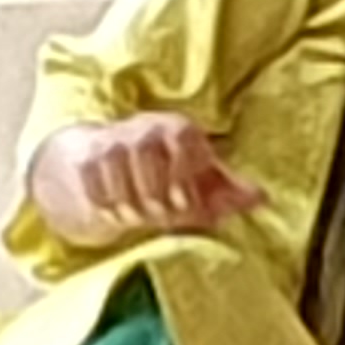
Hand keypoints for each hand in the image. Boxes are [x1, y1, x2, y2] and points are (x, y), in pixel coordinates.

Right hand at [29, 114, 264, 250]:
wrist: (99, 162)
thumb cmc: (160, 175)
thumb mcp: (196, 182)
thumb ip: (226, 191)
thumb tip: (260, 198)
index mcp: (176, 128)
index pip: (182, 137)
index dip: (186, 173)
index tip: (186, 206)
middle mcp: (143, 127)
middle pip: (148, 157)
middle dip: (156, 198)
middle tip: (160, 218)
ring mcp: (111, 140)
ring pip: (118, 170)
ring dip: (129, 204)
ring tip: (138, 217)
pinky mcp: (84, 157)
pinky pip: (93, 184)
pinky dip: (104, 205)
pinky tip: (115, 214)